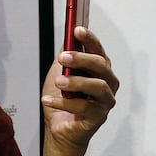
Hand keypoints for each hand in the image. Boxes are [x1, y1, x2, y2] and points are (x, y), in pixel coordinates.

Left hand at [41, 27, 118, 153]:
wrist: (59, 126)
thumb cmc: (64, 98)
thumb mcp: (61, 71)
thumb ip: (67, 55)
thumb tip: (67, 39)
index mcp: (100, 69)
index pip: (98, 50)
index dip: (89, 39)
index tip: (77, 29)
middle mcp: (107, 83)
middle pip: (101, 66)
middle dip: (81, 59)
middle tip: (63, 58)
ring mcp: (105, 101)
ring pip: (97, 86)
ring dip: (76, 82)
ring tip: (58, 82)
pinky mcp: (99, 117)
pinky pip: (84, 108)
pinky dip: (64, 103)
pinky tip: (48, 100)